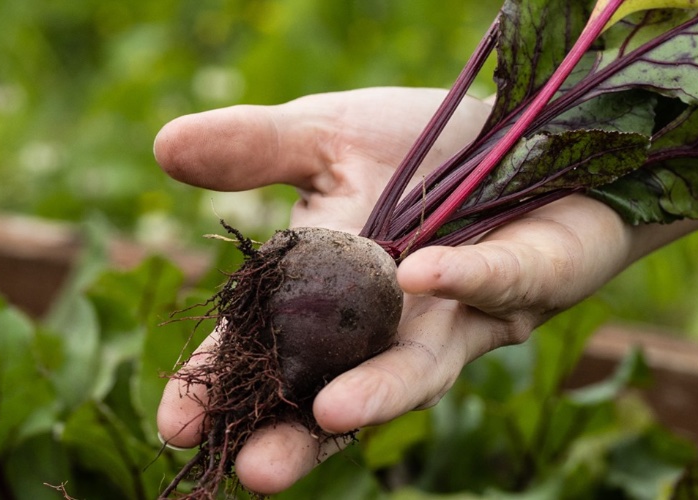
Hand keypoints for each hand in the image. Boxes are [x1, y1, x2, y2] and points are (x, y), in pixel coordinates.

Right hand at [153, 88, 647, 493]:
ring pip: (423, 370)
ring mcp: (466, 317)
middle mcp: (393, 327)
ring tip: (333, 416)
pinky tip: (421, 275)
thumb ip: (255, 149)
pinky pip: (499, 283)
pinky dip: (461, 280)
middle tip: (253, 470)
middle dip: (300, 438)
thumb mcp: (327, 137)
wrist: (533, 123)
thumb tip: (164, 146)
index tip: (176, 423)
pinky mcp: (532, 280)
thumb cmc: (424, 146)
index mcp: (329, 298)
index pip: (264, 353)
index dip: (221, 389)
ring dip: (380, 394)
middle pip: (339, 395)